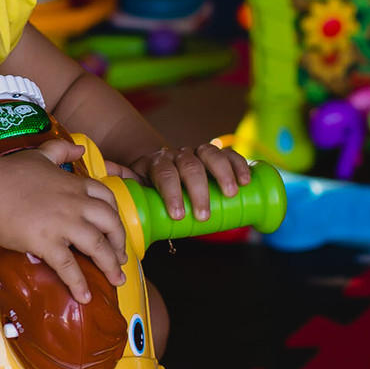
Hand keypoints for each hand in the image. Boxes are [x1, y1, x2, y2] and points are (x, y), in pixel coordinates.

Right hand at [0, 138, 126, 301]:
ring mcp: (63, 224)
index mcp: (74, 184)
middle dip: (120, 244)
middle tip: (122, 259)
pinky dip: (79, 283)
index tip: (116, 231)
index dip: (115, 217)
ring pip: (97, 246)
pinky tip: (84, 297)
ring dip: (110, 266)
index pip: (107, 199)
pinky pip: (69, 266)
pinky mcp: (47, 243)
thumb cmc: (7, 174)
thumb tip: (80, 147)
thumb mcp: (39, 155)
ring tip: (117, 280)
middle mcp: (75, 204)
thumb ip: (61, 149)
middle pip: (110, 224)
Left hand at [127, 141, 251, 221]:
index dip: (171, 193)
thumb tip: (123, 216)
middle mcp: (178, 155)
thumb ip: (133, 200)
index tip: (178, 215)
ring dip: (223, 174)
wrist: (160, 167)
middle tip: (204, 215)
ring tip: (231, 194)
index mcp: (157, 164)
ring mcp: (198, 152)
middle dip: (198, 191)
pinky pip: (229, 154)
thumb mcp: (138, 192)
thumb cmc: (151, 188)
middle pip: (189, 166)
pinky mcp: (216, 154)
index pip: (164, 174)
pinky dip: (239, 165)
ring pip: (211, 154)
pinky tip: (246, 181)